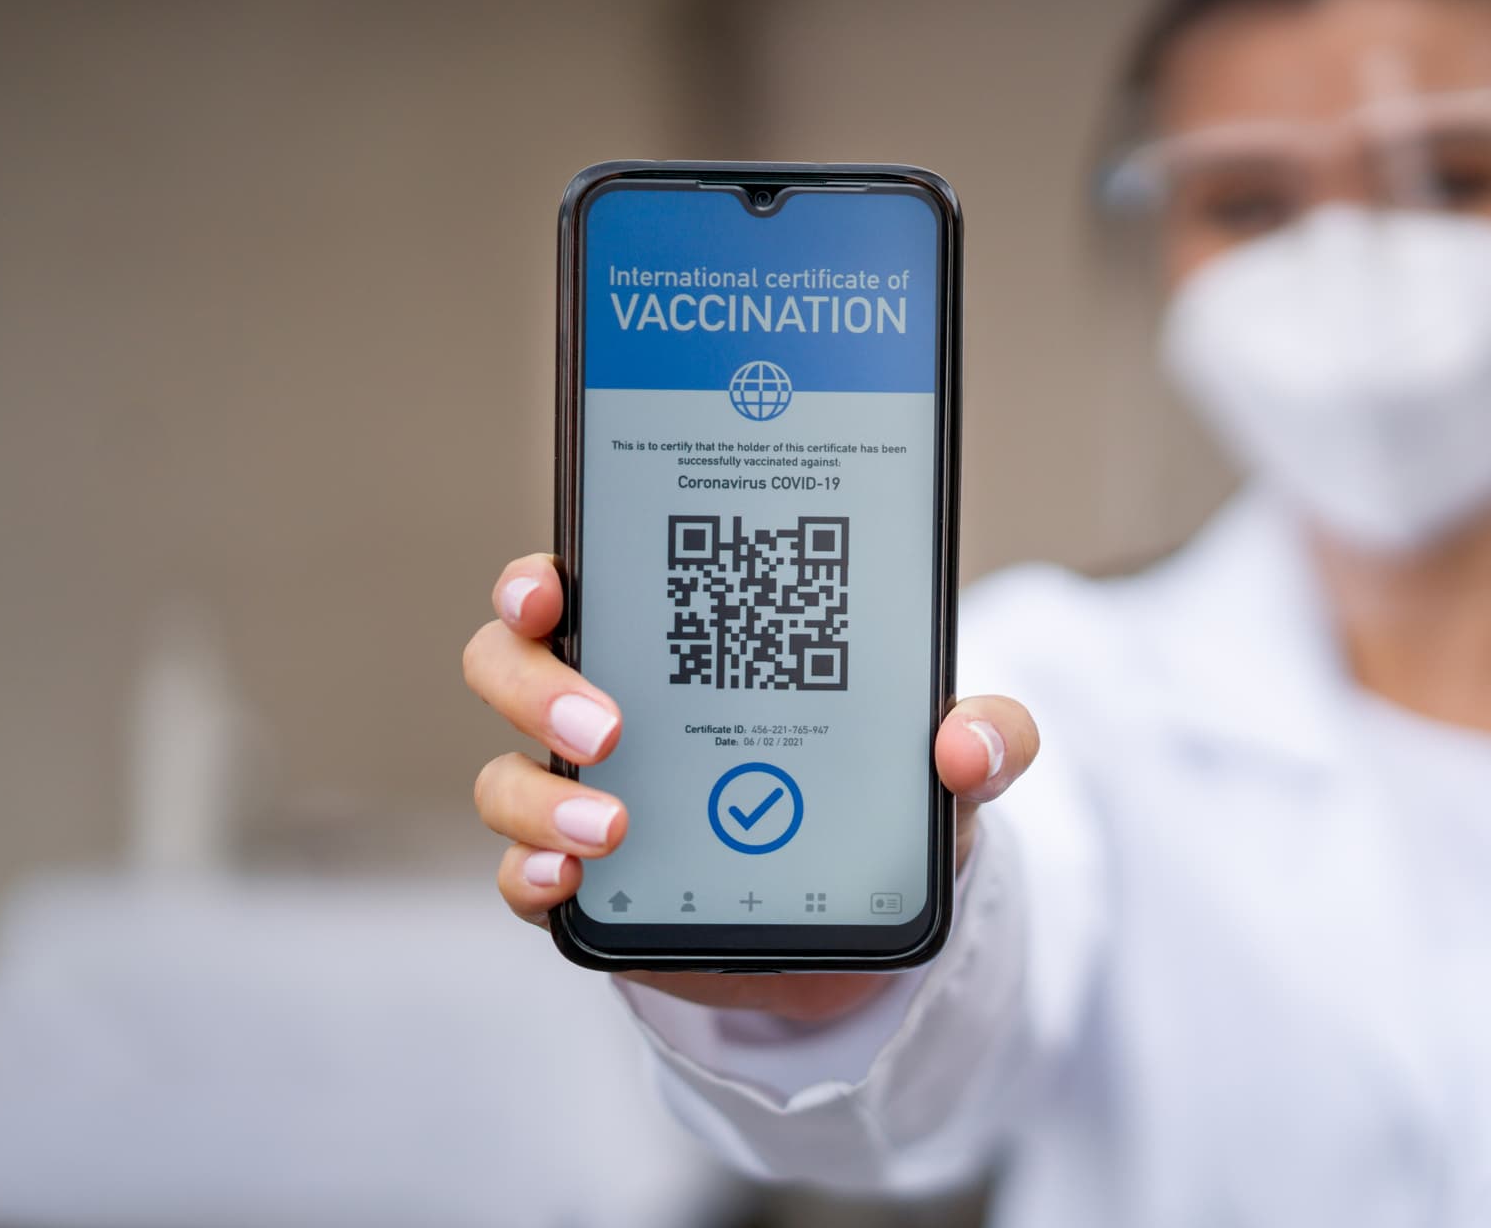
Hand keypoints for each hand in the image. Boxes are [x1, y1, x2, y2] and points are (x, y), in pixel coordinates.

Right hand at [461, 553, 1038, 1020]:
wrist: (865, 912)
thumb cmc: (885, 796)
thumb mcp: (948, 764)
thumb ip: (986, 736)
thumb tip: (966, 745)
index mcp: (679, 640)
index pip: (578, 582)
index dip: (539, 577)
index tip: (550, 588)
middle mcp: (609, 703)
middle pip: (509, 664)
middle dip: (537, 684)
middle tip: (612, 724)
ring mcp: (587, 794)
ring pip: (505, 776)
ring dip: (540, 797)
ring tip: (613, 825)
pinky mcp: (590, 883)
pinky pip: (525, 877)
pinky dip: (532, 876)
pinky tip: (569, 881)